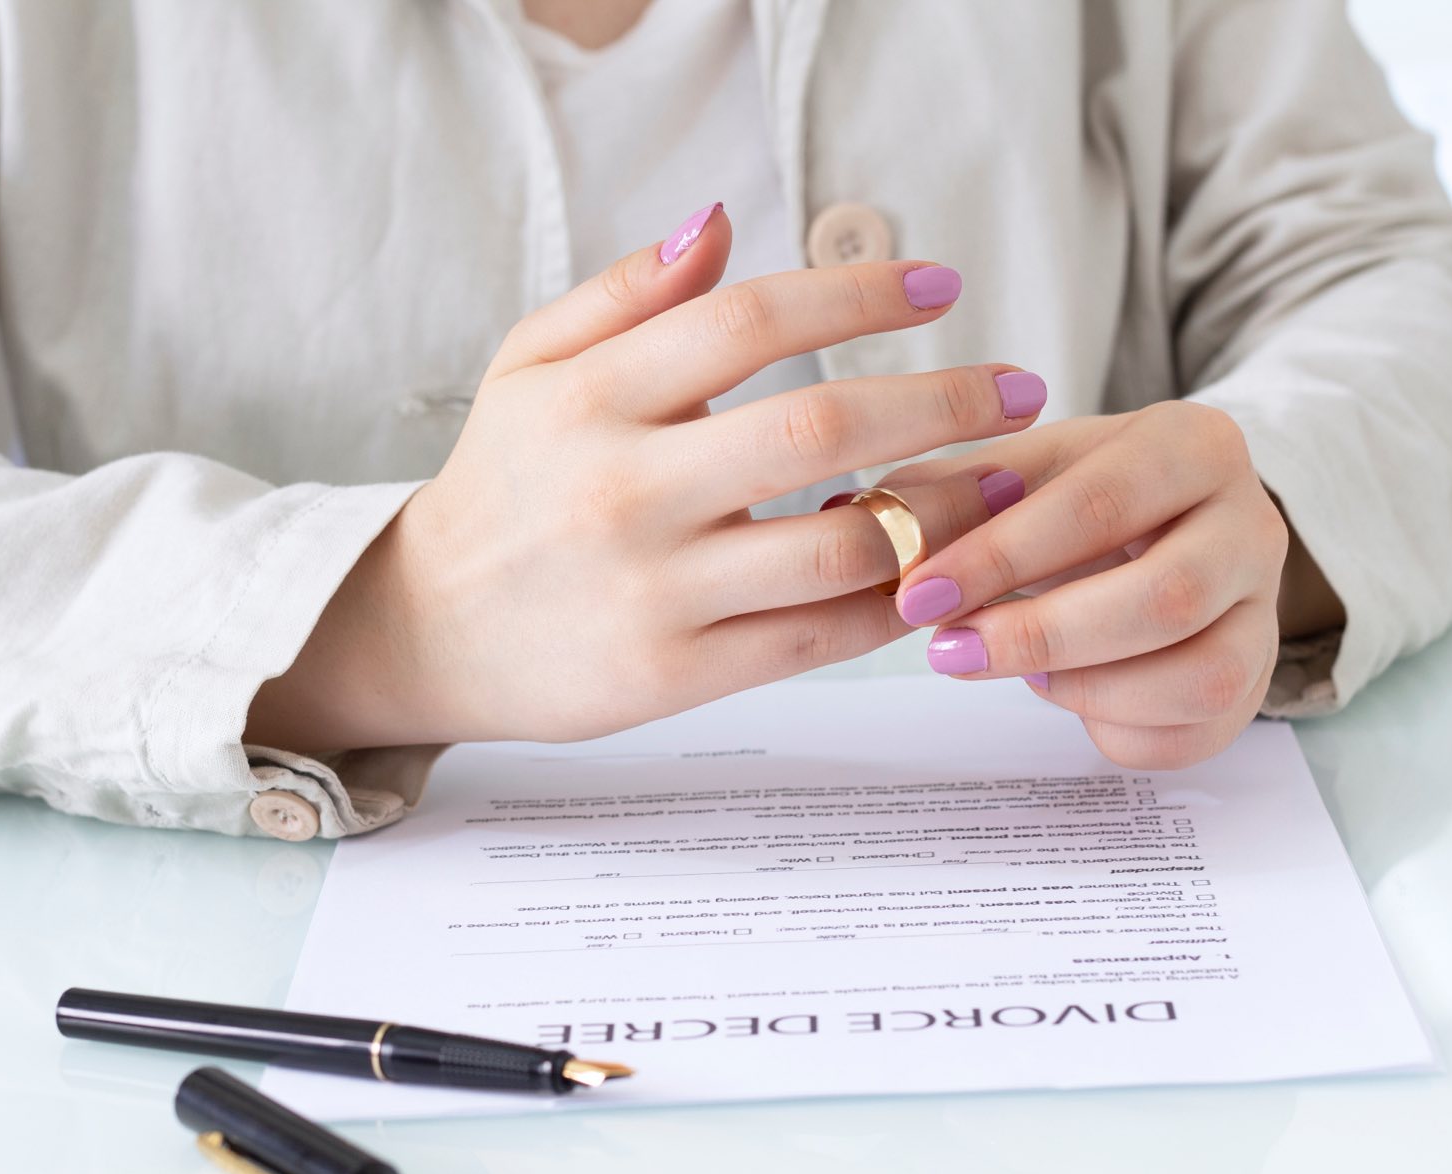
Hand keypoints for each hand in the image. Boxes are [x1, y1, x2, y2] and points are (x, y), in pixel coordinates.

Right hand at [248, 206, 1048, 748]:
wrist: (429, 629)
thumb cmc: (499, 487)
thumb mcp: (527, 368)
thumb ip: (623, 296)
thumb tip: (720, 221)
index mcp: (591, 397)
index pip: (752, 320)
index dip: (860, 294)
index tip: (940, 288)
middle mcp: (624, 489)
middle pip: (819, 427)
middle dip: (943, 402)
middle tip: (1022, 388)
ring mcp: (654, 588)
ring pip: (838, 544)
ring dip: (942, 511)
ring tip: (1002, 483)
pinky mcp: (675, 674)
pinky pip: (817, 636)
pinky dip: (892, 601)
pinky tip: (936, 569)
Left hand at [880, 402, 1289, 769]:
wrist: (1174, 524)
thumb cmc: (1083, 496)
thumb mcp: (1022, 472)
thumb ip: (950, 494)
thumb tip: (859, 524)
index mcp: (1195, 444)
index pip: (1098, 504)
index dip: (1002, 557)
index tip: (917, 594)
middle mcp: (1253, 523)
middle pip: (1164, 597)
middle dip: (1043, 635)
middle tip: (950, 652)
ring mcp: (1265, 609)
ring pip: (1198, 675)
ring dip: (1088, 687)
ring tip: (1020, 671)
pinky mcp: (1257, 679)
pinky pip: (1200, 730)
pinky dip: (1119, 728)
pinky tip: (1066, 698)